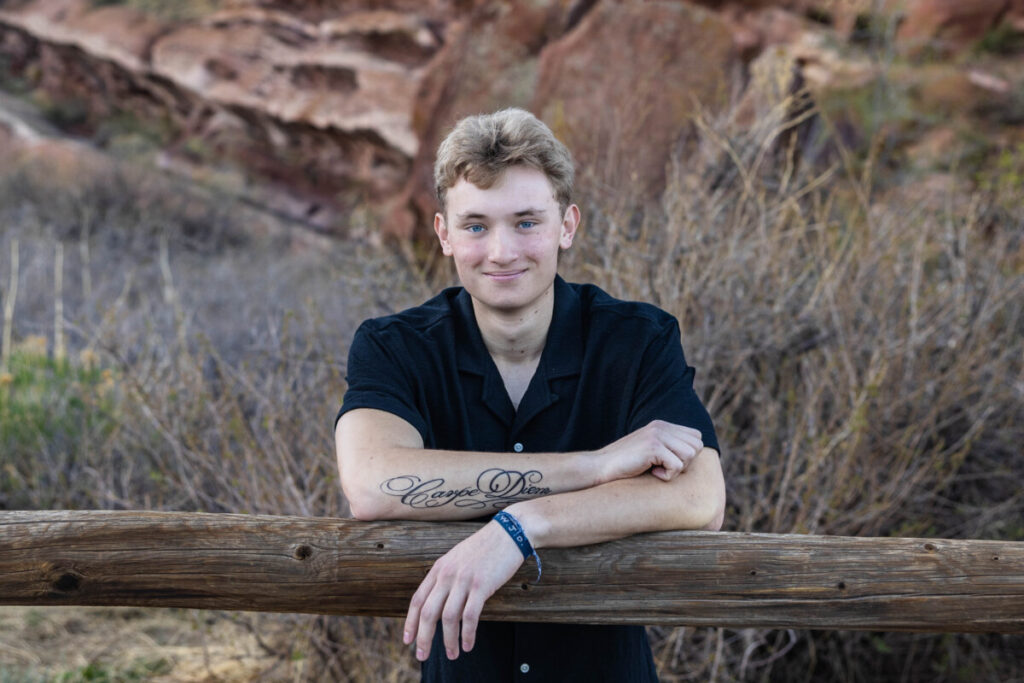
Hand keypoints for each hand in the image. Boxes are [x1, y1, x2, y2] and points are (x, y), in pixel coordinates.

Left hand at [404, 520, 524, 661]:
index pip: (418, 600)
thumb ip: (446, 577)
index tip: (407, 640)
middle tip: (423, 656)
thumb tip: (438, 601)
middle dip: (424, 638)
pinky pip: (470, 616)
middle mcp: (447, 575)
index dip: (410, 622)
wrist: (508, 533)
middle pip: (428, 612)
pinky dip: (467, 634)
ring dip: (448, 640)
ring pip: (448, 618)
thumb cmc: (484, 548)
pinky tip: (468, 645)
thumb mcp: (457, 558)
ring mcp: (464, 580)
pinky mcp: (481, 586)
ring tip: (452, 655)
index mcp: (439, 569)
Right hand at [597, 420, 702, 482]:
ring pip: (690, 455)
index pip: (696, 437)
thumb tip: (695, 453)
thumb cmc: (625, 465)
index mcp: (662, 425)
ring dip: (676, 469)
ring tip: (657, 470)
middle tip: (664, 467)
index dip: (688, 454)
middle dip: (685, 462)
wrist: (600, 467)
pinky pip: (677, 466)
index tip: (669, 462)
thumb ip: (669, 446)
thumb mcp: (650, 450)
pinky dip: (667, 476)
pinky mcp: (652, 447)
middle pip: (697, 446)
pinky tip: (652, 473)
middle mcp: (661, 427)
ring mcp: (657, 435)